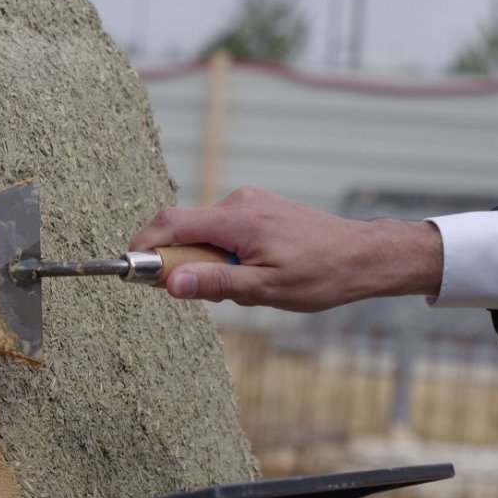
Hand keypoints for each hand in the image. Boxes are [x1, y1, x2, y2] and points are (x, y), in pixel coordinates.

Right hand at [130, 187, 443, 310]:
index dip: (144, 246)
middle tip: (216, 295)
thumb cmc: (321, 274)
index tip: (133, 271)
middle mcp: (239, 203)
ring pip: (206, 236)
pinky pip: (225, 234)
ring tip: (250, 286)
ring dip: (213, 265)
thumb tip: (171, 283)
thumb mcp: (265, 289)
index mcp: (237, 219)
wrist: (365, 256)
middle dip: (188, 266)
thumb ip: (214, 284)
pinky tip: (259, 274)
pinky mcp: (259, 211)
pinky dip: (228, 257)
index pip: (170, 223)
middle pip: (185, 231)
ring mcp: (250, 204)